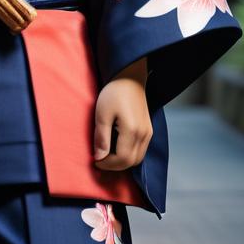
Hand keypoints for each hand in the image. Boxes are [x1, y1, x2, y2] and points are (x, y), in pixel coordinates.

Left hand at [93, 57, 151, 171]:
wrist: (130, 78)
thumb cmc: (114, 93)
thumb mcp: (102, 113)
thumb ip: (101, 137)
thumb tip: (99, 157)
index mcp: (132, 131)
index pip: (122, 159)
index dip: (107, 164)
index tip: (94, 159)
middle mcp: (144, 134)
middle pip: (131, 162)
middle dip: (114, 165)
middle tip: (99, 158)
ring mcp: (148, 132)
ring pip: (137, 158)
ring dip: (122, 161)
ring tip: (107, 153)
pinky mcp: (149, 130)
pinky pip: (141, 150)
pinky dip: (129, 154)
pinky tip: (117, 147)